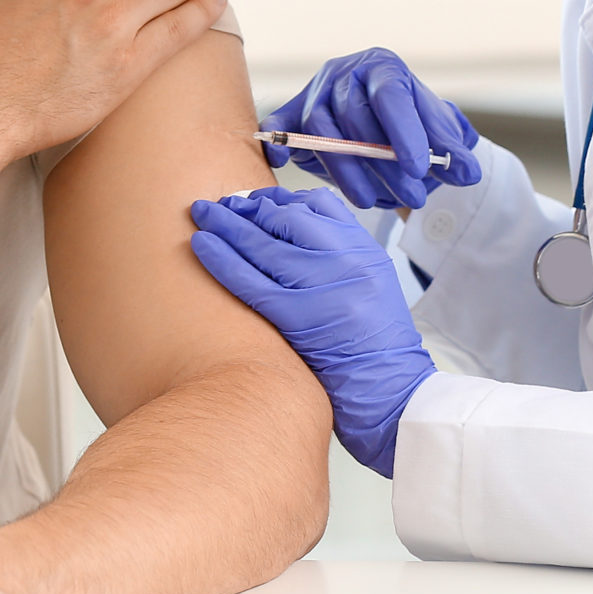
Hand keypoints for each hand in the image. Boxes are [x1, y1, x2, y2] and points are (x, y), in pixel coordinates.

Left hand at [189, 187, 433, 476]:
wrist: (392, 394)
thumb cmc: (376, 344)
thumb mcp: (370, 285)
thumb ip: (338, 254)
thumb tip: (287, 227)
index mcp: (365, 251)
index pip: (318, 205)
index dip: (279, 199)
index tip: (255, 200)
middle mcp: (347, 263)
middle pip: (289, 219)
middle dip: (249, 207)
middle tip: (221, 203)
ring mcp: (324, 289)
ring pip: (265, 245)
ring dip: (228, 225)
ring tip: (202, 213)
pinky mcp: (300, 318)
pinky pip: (251, 281)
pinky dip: (222, 260)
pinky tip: (201, 245)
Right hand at [264, 48, 480, 210]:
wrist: (384, 125)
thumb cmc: (411, 124)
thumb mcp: (438, 132)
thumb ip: (452, 150)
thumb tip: (468, 172)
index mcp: (382, 67)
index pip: (391, 95)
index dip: (405, 133)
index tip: (420, 169)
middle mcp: (344, 74)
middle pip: (356, 116)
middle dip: (384, 163)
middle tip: (412, 196)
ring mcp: (314, 93)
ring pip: (321, 130)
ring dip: (347, 171)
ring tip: (375, 201)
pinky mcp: (291, 115)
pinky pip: (278, 127)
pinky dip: (278, 143)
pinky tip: (284, 163)